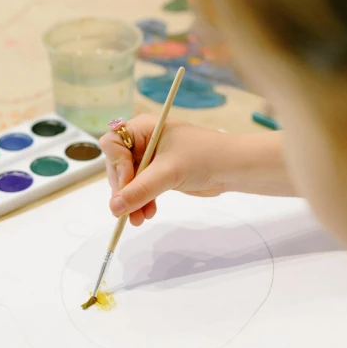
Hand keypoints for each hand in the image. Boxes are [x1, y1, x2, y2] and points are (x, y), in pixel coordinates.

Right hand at [100, 116, 292, 225]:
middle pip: (118, 166)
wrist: (233, 168)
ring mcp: (151, 158)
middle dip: (123, 189)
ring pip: (129, 181)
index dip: (115, 164)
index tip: (126, 183)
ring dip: (131, 200)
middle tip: (127, 210)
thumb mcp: (168, 172)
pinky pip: (142, 189)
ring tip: (137, 219)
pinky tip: (146, 214)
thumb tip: (114, 207)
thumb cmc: (203, 157)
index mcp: (143, 128)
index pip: (113, 144)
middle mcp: (144, 141)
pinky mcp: (160, 174)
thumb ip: (139, 190)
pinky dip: (142, 202)